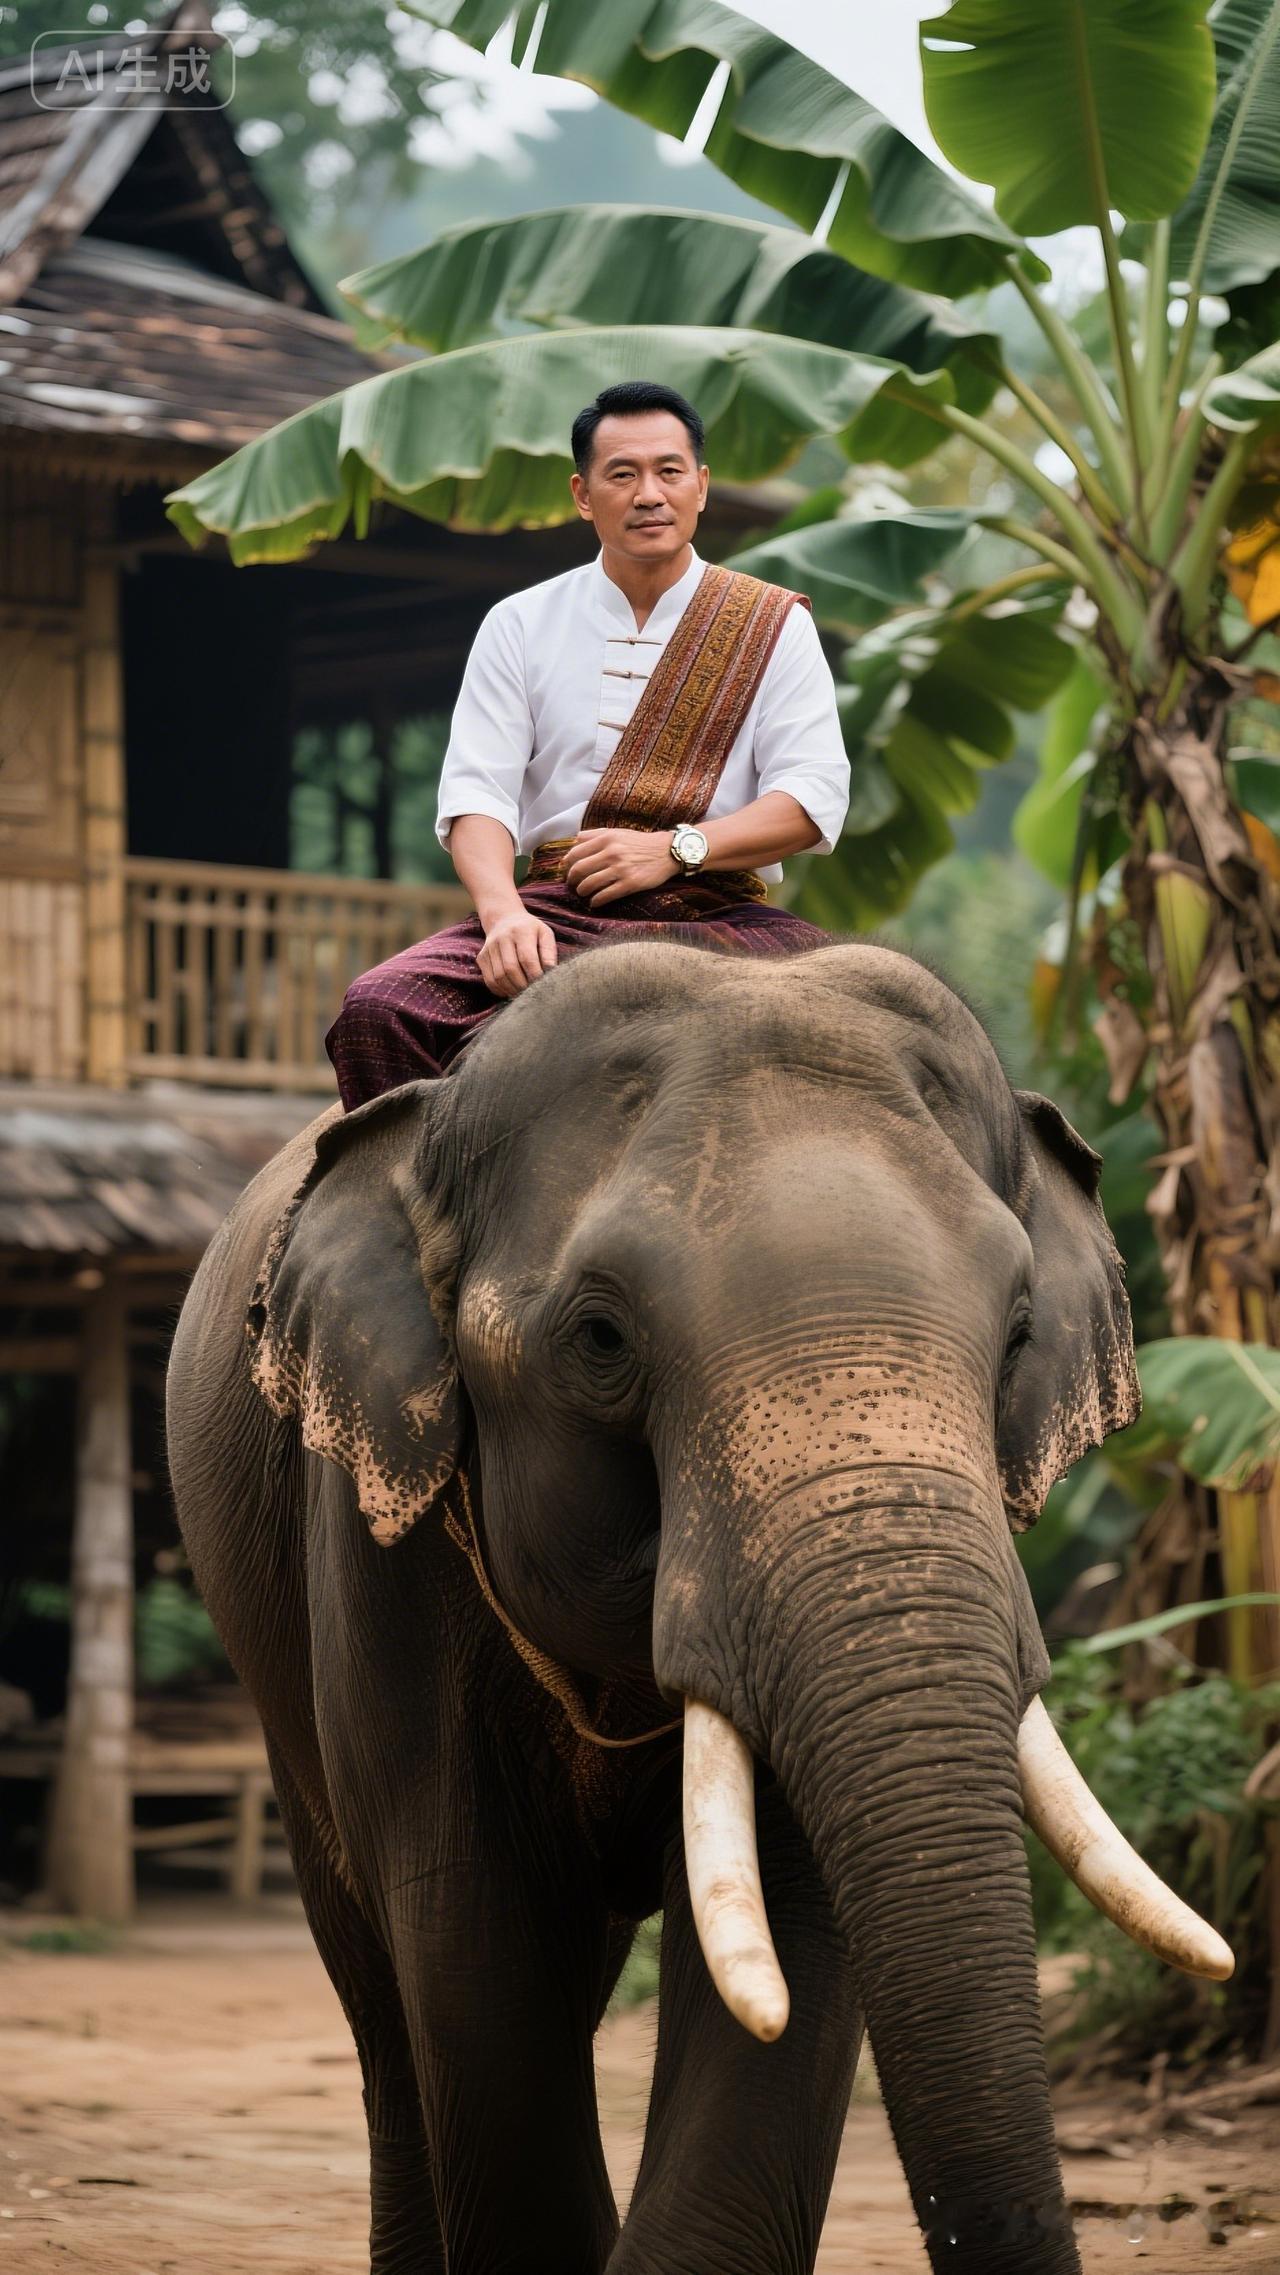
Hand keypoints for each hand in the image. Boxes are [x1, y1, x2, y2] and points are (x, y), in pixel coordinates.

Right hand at [476, 910, 557, 997]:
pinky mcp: (482, 957)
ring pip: (498, 977)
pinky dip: (501, 990)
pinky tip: (511, 990)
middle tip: (533, 993)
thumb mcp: (545, 934)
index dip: (535, 976)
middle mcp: (502, 938)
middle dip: (523, 986)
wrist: (504, 919)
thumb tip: (551, 973)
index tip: (543, 986)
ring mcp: (489, 948)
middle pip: (510, 969)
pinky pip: (489, 980)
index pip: (527, 958)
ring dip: (512, 990)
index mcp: (521, 931)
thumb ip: (549, 953)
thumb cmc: (530, 930)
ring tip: (523, 993)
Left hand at [562, 828, 679, 905]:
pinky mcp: (630, 883)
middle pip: (579, 869)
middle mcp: (611, 852)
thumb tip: (574, 842)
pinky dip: (595, 901)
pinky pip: (605, 896)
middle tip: (572, 885)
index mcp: (606, 838)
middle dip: (571, 880)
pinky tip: (595, 903)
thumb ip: (596, 835)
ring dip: (582, 892)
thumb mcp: (618, 832)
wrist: (667, 851)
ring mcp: (620, 869)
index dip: (567, 864)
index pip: (575, 852)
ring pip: (589, 884)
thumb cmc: (640, 843)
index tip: (566, 871)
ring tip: (583, 893)